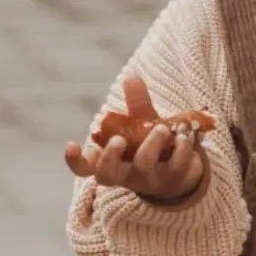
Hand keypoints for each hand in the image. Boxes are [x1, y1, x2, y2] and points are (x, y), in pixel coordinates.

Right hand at [64, 75, 205, 202]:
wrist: (182, 173)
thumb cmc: (151, 147)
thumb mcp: (141, 125)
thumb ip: (136, 104)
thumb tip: (131, 75)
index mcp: (110, 162)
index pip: (84, 168)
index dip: (75, 160)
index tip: (71, 145)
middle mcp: (125, 174)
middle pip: (107, 175)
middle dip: (110, 157)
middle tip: (118, 139)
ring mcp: (148, 180)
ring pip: (143, 167)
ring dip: (151, 145)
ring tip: (162, 128)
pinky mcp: (173, 180)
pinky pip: (175, 167)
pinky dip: (181, 150)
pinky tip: (184, 137)